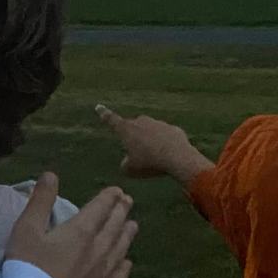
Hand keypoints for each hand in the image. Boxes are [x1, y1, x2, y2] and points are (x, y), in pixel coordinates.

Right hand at [2, 173, 134, 277]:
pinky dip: (125, 264)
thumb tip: (51, 175)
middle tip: (127, 201)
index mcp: (81, 231)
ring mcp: (104, 273)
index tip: (116, 190)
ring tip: (132, 225)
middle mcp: (99, 249)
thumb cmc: (28, 267)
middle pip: (115, 226)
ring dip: (127, 234)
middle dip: (121, 211)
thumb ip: (40, 201)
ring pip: (122, 248)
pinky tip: (126, 262)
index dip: (109, 197)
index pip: (101, 208)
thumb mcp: (26, 229)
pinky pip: (121, 275)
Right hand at [96, 105, 210, 183]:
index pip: (112, 120)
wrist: (177, 158)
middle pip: (134, 127)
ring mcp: (159, 124)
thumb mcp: (130, 169)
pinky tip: (170, 157)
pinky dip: (167, 145)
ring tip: (157, 159)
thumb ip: (125, 164)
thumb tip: (128, 162)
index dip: (104, 114)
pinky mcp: (174, 129)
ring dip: (152, 142)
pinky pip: (167, 137)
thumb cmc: (149, 163)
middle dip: (135, 137)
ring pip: (152, 132)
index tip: (99, 107)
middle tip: (140, 153)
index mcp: (126, 129)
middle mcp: (141, 122)